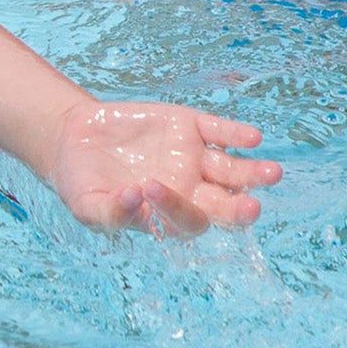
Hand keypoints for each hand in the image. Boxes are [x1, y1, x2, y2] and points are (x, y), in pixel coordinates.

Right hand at [49, 100, 280, 235]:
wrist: (74, 140)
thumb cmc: (82, 183)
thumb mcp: (88, 206)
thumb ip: (113, 212)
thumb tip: (138, 199)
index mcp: (168, 218)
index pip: (188, 221)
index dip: (176, 208)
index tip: (150, 187)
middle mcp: (189, 191)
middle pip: (225, 205)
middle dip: (240, 209)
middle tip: (252, 209)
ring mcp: (192, 158)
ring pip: (233, 170)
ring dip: (254, 174)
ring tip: (272, 173)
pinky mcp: (188, 126)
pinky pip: (220, 132)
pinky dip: (236, 134)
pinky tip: (252, 138)